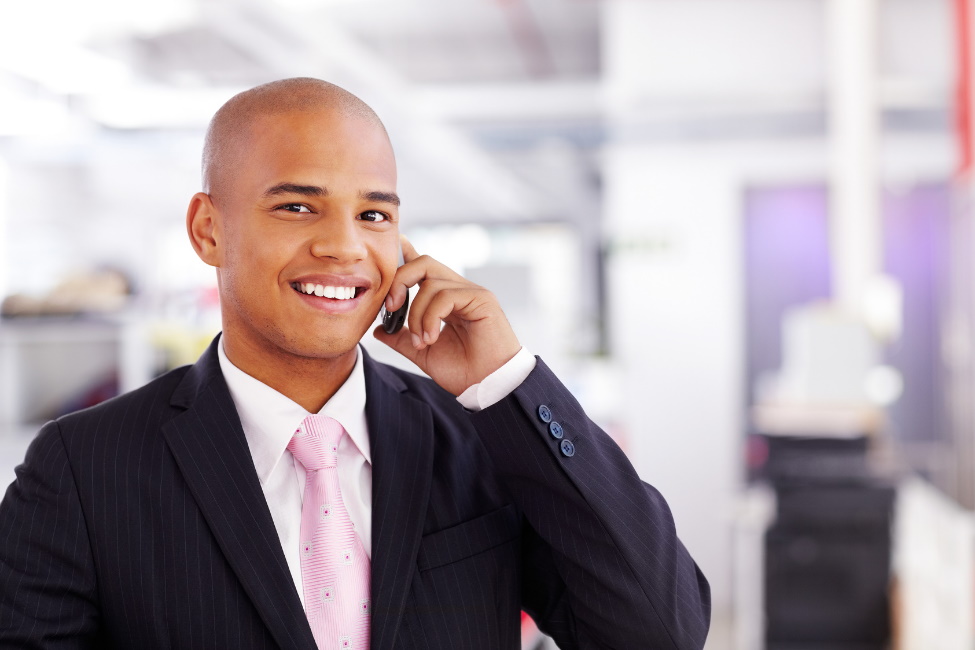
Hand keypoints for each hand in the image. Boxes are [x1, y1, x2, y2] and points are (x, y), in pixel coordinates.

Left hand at [373, 236, 520, 395]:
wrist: (488, 386)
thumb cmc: (464, 372)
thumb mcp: (423, 353)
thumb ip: (402, 339)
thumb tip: (378, 329)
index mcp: (446, 300)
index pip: (424, 270)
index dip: (406, 256)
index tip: (393, 248)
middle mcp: (459, 291)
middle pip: (424, 263)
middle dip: (400, 281)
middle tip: (391, 308)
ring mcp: (471, 293)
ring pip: (430, 282)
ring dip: (417, 313)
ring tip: (422, 340)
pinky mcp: (482, 299)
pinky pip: (445, 295)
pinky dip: (430, 317)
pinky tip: (432, 337)